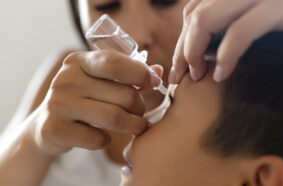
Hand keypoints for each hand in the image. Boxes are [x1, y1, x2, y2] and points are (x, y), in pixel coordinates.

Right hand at [28, 50, 162, 155]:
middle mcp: (65, 79)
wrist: (46, 126)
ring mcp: (57, 104)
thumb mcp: (100, 81)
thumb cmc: (83, 99)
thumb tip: (158, 72)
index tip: (154, 82)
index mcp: (78, 61)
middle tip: (141, 112)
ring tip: (137, 126)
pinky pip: (97, 139)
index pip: (115, 63)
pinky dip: (107, 140)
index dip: (141, 73)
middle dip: (140, 106)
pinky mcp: (53, 129)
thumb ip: (129, 75)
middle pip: (123, 94)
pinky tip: (104, 136)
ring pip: (114, 117)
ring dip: (133, 125)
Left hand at [169, 0, 282, 82]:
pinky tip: (221, 76)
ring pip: (207, 18)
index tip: (178, 67)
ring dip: (193, 51)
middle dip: (182, 49)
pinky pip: (241, 30)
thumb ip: (234, 26)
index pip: (194, 11)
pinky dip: (226, 55)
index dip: (181, 40)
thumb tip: (205, 52)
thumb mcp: (261, 23)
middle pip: (195, 15)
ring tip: (197, 76)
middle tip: (180, 77)